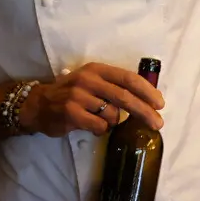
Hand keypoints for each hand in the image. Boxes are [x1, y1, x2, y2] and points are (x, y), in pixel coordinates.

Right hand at [25, 62, 164, 136]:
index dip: (147, 91)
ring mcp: (78, 96)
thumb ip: (115, 87)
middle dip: (145, 111)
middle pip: (125, 97)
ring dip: (114, 122)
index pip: (128, 78)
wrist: (39, 104)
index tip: (160, 104)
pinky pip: (99, 127)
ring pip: (112, 115)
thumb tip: (148, 100)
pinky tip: (92, 127)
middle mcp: (88, 80)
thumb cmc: (72, 94)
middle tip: (158, 123)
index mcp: (97, 69)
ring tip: (102, 120)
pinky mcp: (71, 113)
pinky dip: (101, 130)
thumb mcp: (93, 82)